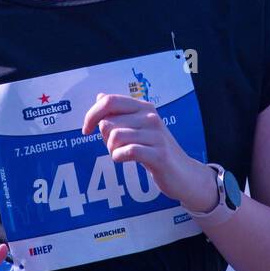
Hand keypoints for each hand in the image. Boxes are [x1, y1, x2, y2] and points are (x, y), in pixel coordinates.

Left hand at [81, 92, 216, 211]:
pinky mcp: (159, 154)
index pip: (109, 101)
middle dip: (104, 139)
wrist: (183, 174)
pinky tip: (124, 159)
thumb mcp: (137, 128)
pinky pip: (127, 151)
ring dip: (112, 149)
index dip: (91, 115)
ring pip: (115, 136)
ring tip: (123, 154)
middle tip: (116, 148)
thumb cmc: (155, 150)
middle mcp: (151, 117)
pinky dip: (119, 157)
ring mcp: (156, 135)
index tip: (86, 130)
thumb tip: (100, 96)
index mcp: (144, 107)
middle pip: (108, 122)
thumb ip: (119, 113)